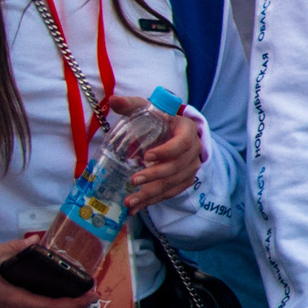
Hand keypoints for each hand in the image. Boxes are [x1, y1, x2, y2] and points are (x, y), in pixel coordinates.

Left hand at [112, 96, 201, 211]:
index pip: (182, 143)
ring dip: (152, 193)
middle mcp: (194, 151)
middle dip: (155, 176)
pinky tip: (137, 207)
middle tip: (134, 180)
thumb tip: (113, 100)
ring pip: (174, 183)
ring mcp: (191, 167)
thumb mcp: (147, 109)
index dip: (166, 151)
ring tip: (131, 201)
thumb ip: (131, 105)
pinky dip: (154, 200)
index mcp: (187, 130)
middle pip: (177, 167)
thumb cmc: (159, 119)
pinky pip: (172, 193)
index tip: (146, 157)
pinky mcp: (185, 180)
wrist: (173, 132)